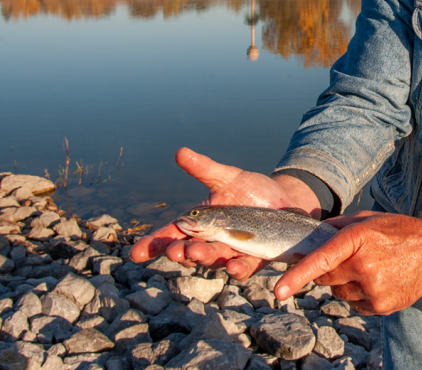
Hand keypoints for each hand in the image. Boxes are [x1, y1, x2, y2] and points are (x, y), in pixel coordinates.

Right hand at [129, 147, 320, 280]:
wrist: (285, 199)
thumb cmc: (251, 189)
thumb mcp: (227, 177)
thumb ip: (203, 168)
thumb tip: (180, 152)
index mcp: (199, 223)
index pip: (170, 235)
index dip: (152, 245)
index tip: (136, 253)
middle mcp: (211, 241)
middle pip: (189, 251)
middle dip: (180, 252)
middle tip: (175, 250)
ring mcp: (232, 251)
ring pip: (213, 260)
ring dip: (204, 258)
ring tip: (198, 253)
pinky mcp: (254, 258)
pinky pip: (243, 268)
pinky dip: (237, 269)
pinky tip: (233, 266)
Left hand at [274, 211, 421, 315]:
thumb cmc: (400, 230)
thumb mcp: (369, 219)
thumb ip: (339, 226)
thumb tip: (311, 234)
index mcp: (360, 239)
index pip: (322, 259)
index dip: (297, 276)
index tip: (279, 291)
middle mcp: (366, 266)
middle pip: (326, 277)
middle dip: (328, 270)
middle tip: (348, 259)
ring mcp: (375, 289)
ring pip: (339, 293)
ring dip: (345, 283)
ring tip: (371, 268)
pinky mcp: (382, 306)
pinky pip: (355, 304)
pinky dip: (359, 295)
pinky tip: (378, 280)